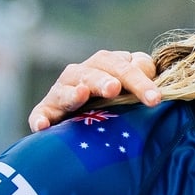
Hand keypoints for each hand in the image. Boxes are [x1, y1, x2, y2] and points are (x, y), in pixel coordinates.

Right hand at [29, 50, 161, 130]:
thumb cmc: (115, 103)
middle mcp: (81, 75)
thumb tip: (149, 74)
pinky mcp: (45, 113)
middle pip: (94, 72)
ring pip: (65, 89)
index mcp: (105, 66)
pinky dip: (40, 119)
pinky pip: (40, 115)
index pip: (123, 65)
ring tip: (82, 94)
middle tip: (115, 89)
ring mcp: (60, 93)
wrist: (83, 130)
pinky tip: (44, 126)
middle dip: (105, 80)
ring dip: (73, 92)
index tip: (155, 99)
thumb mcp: (131, 88)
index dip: (139, 79)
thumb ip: (142, 75)